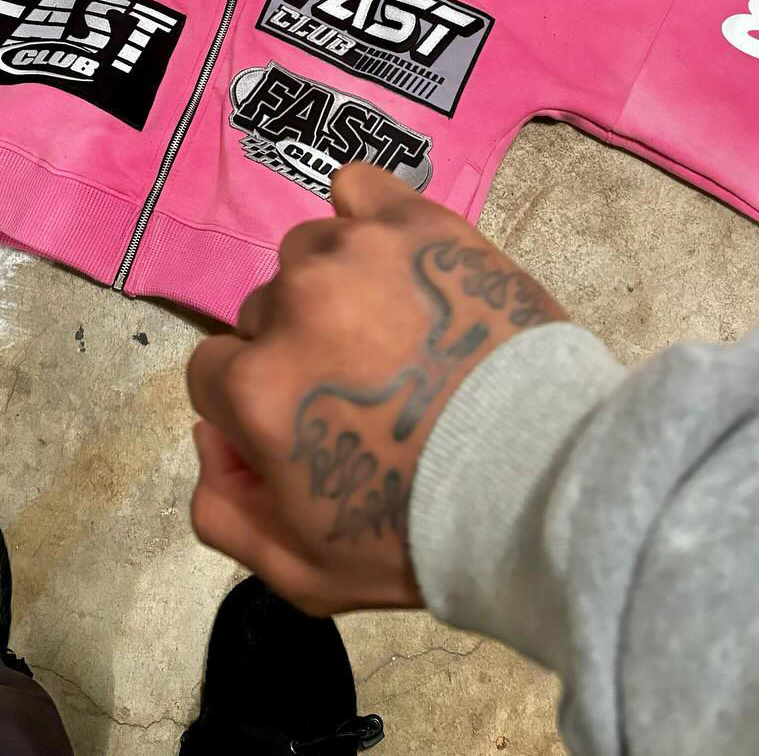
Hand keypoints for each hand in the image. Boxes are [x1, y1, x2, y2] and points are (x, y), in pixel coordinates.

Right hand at [186, 162, 565, 614]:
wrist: (546, 485)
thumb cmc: (422, 534)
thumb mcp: (304, 571)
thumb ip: (225, 513)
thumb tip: (211, 442)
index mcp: (255, 387)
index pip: (212, 373)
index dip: (255, 404)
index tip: (307, 423)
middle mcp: (292, 306)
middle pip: (261, 314)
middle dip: (296, 348)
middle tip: (364, 386)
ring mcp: (352, 255)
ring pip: (306, 255)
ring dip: (330, 286)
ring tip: (395, 328)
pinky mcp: (415, 223)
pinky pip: (358, 188)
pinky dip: (365, 216)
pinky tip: (392, 253)